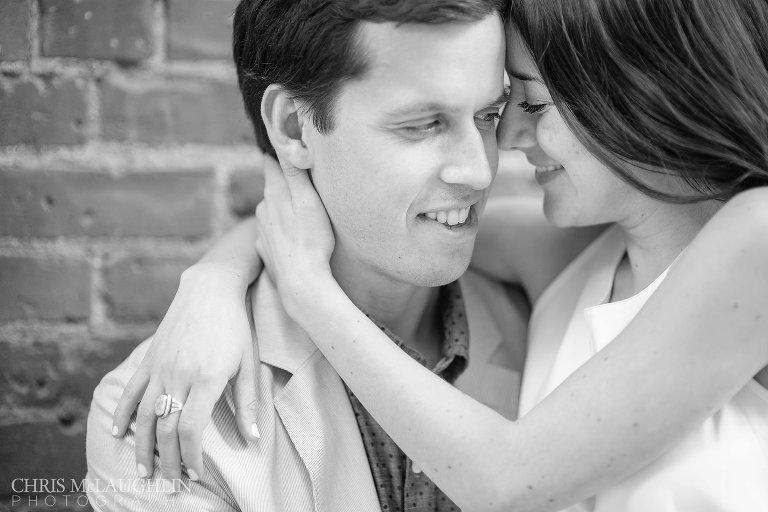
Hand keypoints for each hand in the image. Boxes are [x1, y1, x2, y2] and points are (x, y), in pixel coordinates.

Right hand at [111, 264, 259, 481]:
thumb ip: (248, 402)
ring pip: (144, 415)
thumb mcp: (249, 363)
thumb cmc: (236, 326)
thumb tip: (252, 439)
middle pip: (166, 428)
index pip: (192, 429)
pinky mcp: (150, 358)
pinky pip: (131, 391)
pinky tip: (118, 434)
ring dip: (142, 447)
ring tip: (144, 471)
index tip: (196, 474)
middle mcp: (180, 375)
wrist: (210, 289)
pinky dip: (122, 415)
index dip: (192, 456)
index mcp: (208, 378)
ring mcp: (161, 366)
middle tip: (171, 483)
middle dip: (168, 460)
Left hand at [255, 155, 335, 316]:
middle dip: (286, 183)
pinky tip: (297, 238)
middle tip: (306, 183)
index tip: (289, 145)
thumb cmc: (311, 241)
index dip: (279, 153)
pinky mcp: (265, 249)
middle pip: (273, 187)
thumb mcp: (309, 202)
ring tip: (305, 215)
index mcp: (273, 194)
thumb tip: (284, 144)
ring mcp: (261, 230)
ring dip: (285, 208)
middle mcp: (262, 209)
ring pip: (272, 210)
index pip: (270, 162)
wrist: (302, 284)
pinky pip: (273, 232)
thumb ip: (294, 173)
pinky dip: (283, 230)